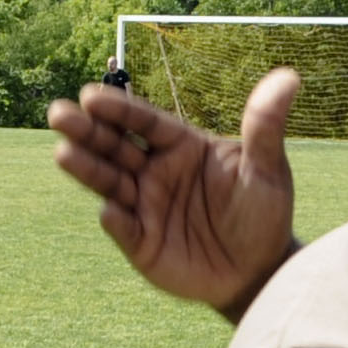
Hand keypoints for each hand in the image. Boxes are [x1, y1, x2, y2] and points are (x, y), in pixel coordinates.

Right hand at [49, 68, 302, 321]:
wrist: (259, 270)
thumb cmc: (262, 214)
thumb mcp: (267, 169)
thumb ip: (265, 126)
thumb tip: (289, 77)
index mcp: (180, 146)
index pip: (144, 122)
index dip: (118, 109)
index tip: (91, 94)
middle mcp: (155, 171)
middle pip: (115, 146)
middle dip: (86, 130)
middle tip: (58, 113)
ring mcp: (144, 206)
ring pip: (109, 183)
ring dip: (86, 168)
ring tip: (62, 153)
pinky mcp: (141, 242)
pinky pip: (123, 228)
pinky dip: (115, 220)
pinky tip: (107, 210)